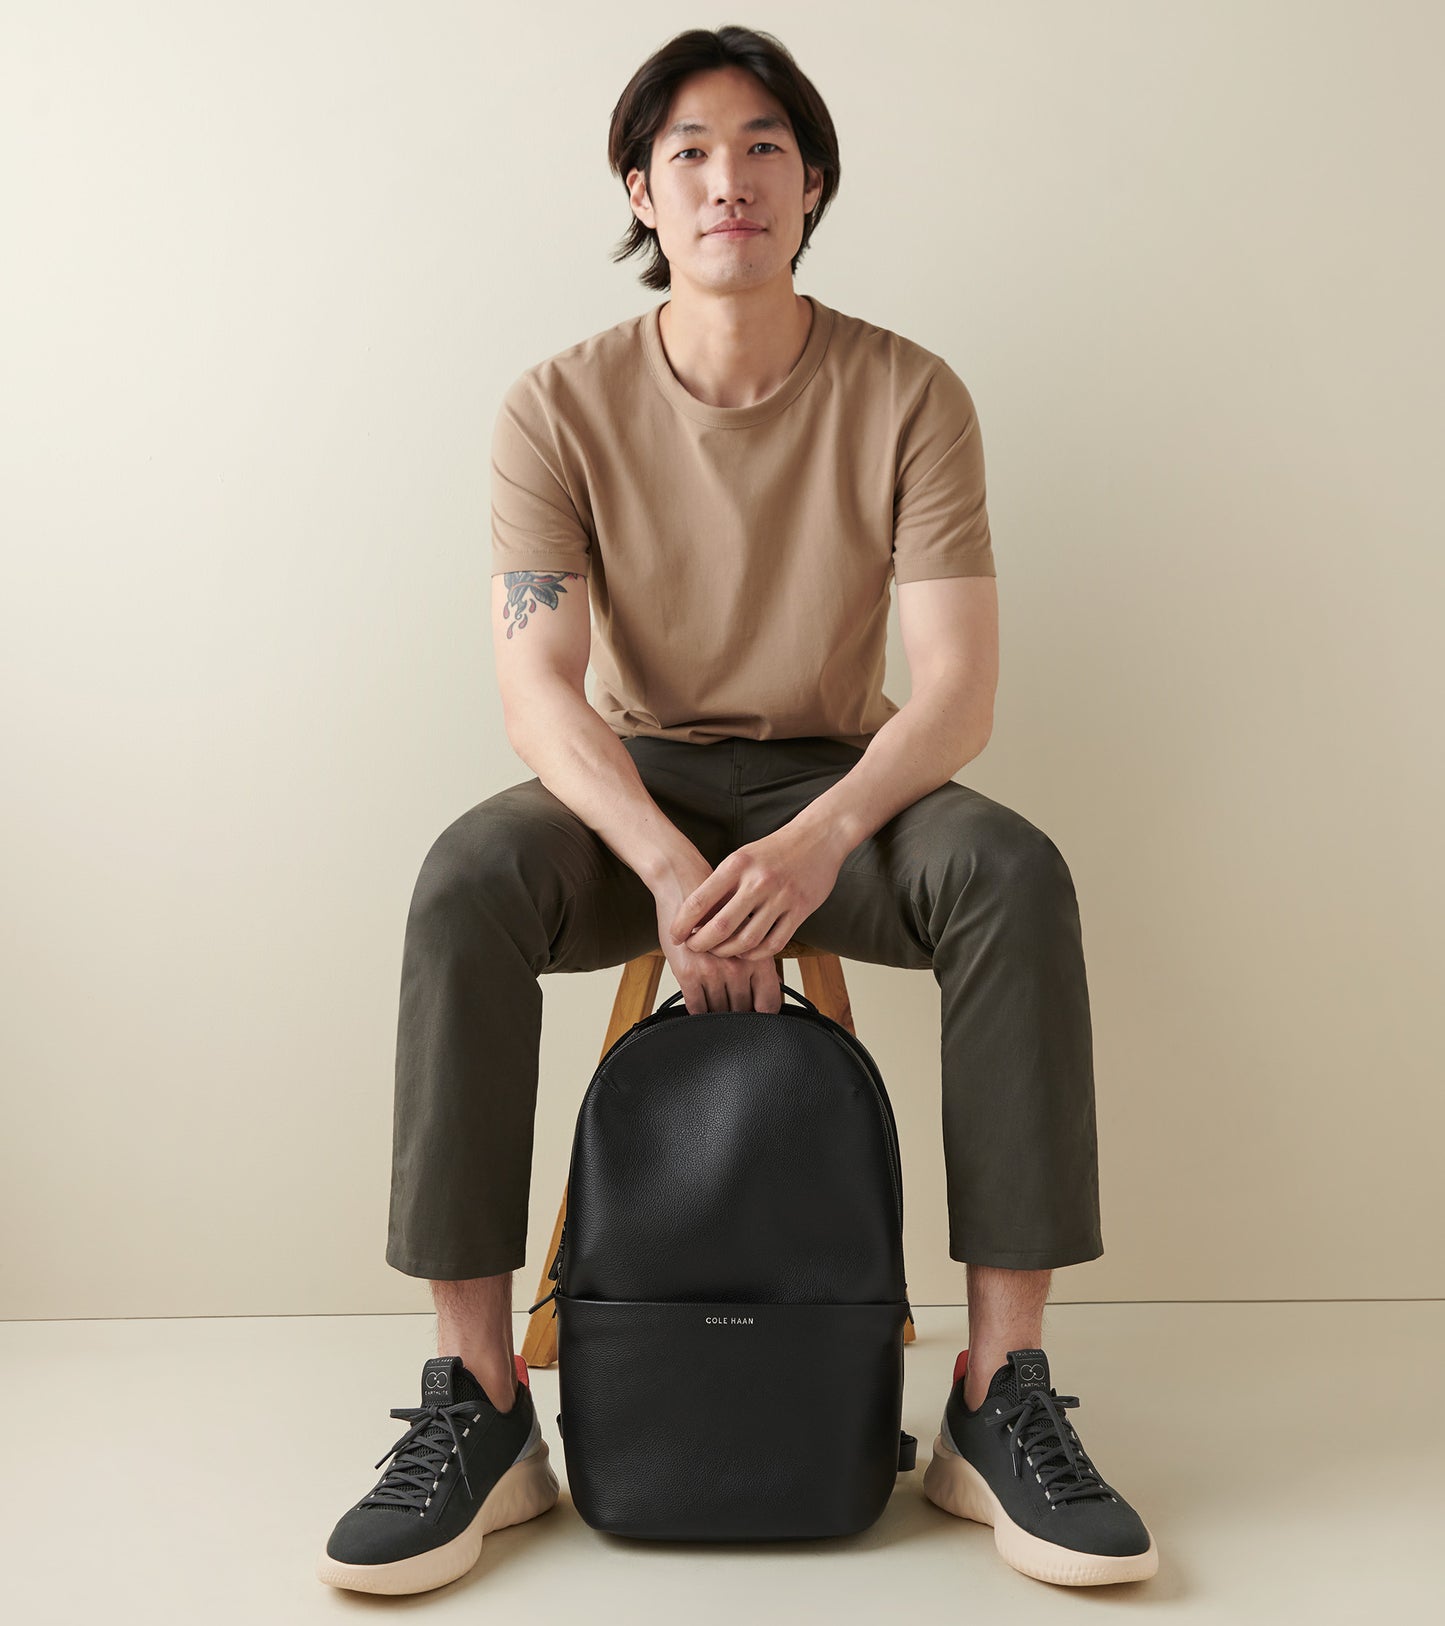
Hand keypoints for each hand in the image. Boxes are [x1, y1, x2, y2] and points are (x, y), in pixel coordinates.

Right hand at [651, 858, 782, 1014]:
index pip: (770, 1000)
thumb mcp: (746, 930)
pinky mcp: (688, 972)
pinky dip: (697, 1010)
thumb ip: (757, 956)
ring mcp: (713, 971)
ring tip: (715, 1014)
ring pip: (718, 1010)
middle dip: (738, 1016)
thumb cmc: (716, 905)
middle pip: (742, 1009)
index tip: (759, 1019)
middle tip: (734, 1019)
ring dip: (716, 1015)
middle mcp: (738, 966)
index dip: (765, 1014)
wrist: (685, 882)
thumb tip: (767, 985)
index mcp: (758, 956)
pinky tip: (698, 1008)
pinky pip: (696, 1005)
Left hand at [667, 822, 847, 961]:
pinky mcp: (800, 910)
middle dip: (701, 944)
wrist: (818, 837)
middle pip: (721, 927)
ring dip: (728, 952)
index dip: (682, 924)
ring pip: (747, 940)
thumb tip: (696, 918)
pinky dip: (756, 954)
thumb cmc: (774, 850)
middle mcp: (758, 881)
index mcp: (738, 864)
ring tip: (719, 952)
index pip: (700, 901)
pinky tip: (746, 952)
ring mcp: (781, 897)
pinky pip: (773, 943)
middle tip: (694, 948)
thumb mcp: (742, 858)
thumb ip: (722, 886)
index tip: (674, 935)